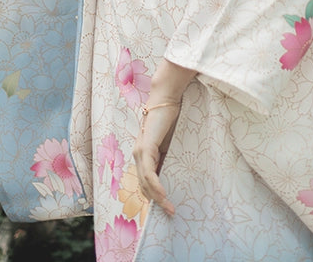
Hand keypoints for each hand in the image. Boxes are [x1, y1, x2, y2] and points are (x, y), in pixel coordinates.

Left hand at [133, 99, 180, 215]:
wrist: (167, 98)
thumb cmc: (170, 118)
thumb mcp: (170, 143)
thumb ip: (168, 157)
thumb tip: (174, 175)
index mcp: (144, 153)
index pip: (146, 181)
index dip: (154, 196)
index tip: (166, 207)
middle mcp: (138, 153)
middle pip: (144, 185)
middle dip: (156, 201)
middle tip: (170, 212)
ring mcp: (140, 151)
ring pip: (145, 182)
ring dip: (157, 197)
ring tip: (169, 208)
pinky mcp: (145, 147)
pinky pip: (149, 172)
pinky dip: (155, 185)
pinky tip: (163, 195)